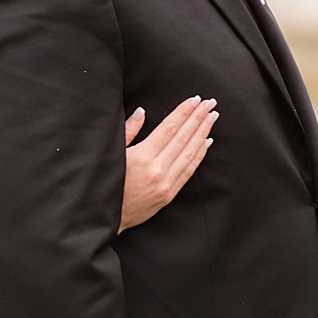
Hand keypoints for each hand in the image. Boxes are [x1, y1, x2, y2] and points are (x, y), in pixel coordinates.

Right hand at [119, 97, 218, 231]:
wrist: (107, 217)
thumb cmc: (105, 184)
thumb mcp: (111, 154)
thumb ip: (128, 131)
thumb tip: (142, 112)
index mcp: (141, 157)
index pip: (169, 128)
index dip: (184, 112)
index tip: (196, 100)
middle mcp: (157, 170)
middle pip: (183, 138)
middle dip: (198, 118)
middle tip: (210, 103)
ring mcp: (165, 184)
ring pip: (190, 153)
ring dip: (203, 133)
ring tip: (212, 117)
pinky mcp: (169, 195)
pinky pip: (189, 170)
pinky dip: (199, 155)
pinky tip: (206, 142)